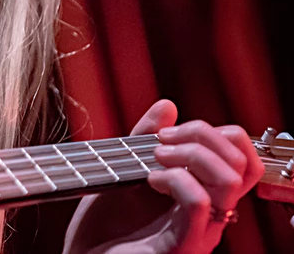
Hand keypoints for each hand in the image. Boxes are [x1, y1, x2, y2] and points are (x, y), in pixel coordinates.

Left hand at [63, 99, 264, 253]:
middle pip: (241, 161)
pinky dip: (176, 179)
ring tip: (155, 158)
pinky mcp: (181, 246)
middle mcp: (210, 214)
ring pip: (229, 180)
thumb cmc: (104, 225)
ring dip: (191, 155)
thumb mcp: (122, 170)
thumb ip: (143, 138)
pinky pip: (199, 204)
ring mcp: (199, 231)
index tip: (166, 132)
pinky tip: (149, 179)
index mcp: (203, 193)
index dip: (211, 132)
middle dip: (201, 135)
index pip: (239, 154)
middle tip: (160, 142)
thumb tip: (168, 105)